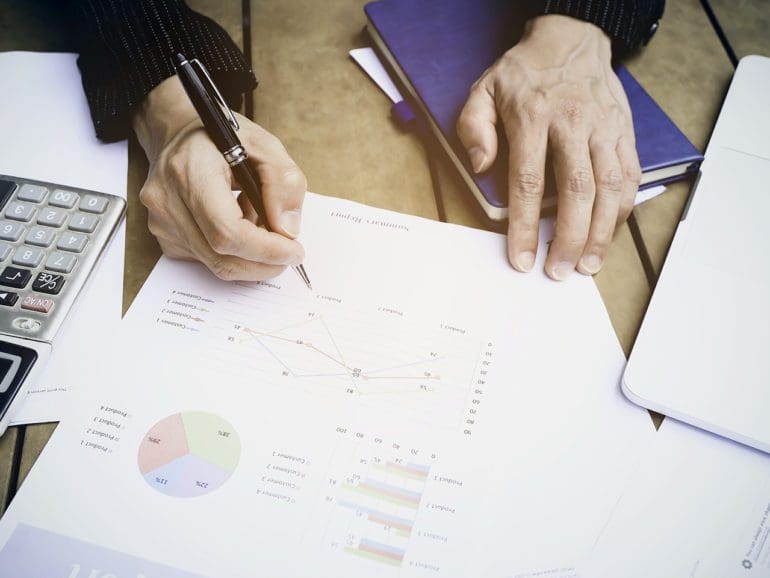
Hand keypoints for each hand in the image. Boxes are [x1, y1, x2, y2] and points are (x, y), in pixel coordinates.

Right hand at [132, 76, 305, 280]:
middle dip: (264, 262)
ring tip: (262, 225)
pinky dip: (234, 253)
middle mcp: (167, 202)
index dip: (265, 249)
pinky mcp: (166, 239)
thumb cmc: (222, 138)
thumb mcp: (265, 145)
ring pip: (217, 264)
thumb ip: (284, 183)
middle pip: (221, 257)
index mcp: (189, 171)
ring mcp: (161, 224)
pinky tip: (240, 225)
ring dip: (251, 257)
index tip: (295, 251)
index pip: (227, 231)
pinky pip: (208, 261)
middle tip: (289, 251)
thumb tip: (288, 231)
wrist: (177, 136)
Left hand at [457, 15, 640, 279]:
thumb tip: (481, 167)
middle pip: (575, 191)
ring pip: (609, 188)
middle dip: (568, 238)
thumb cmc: (523, 73)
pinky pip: (629, 175)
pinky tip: (610, 233)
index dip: (524, 226)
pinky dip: (622, 209)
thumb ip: (474, 127)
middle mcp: (573, 124)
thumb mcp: (484, 90)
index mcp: (533, 118)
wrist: (572, 39)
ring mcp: (603, 129)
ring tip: (587, 264)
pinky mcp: (623, 132)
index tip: (522, 259)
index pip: (528, 182)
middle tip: (559, 271)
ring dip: (601, 232)